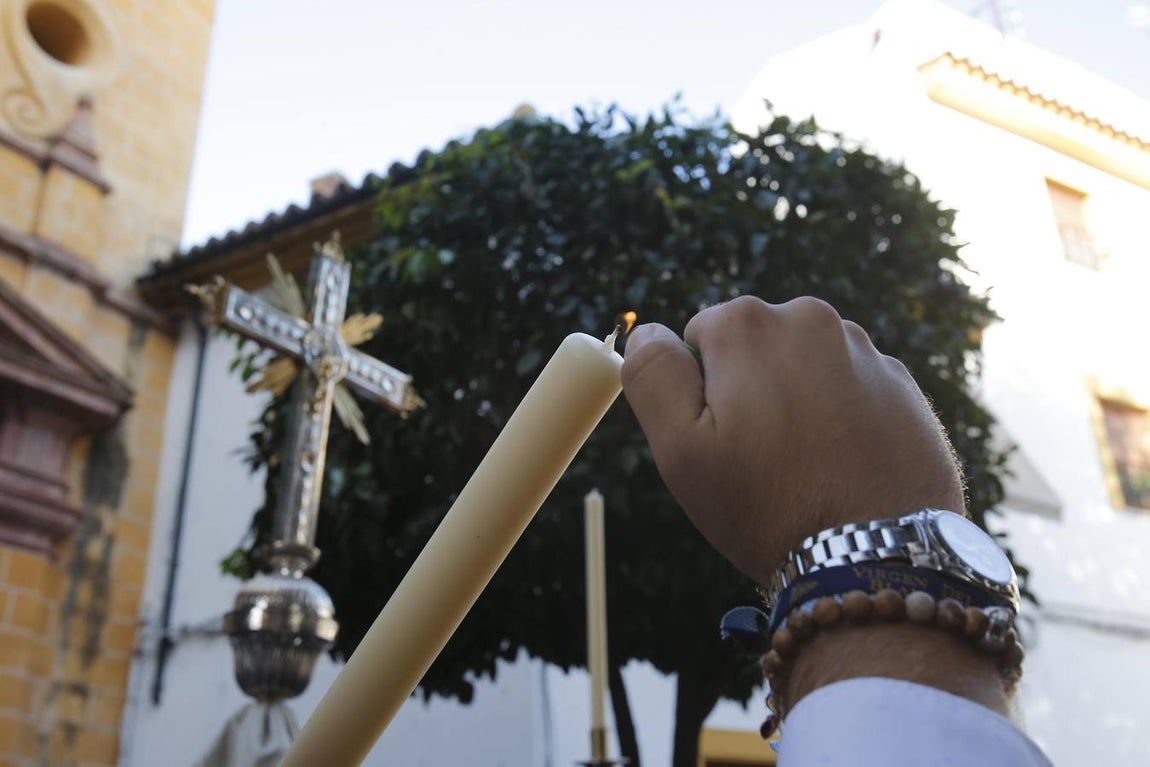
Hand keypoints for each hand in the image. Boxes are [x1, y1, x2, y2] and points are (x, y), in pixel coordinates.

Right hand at [622, 296, 965, 586]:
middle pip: (754, 350)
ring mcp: (865, 351)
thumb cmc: (769, 507)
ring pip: (804, 369)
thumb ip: (653, 376)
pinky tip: (842, 469)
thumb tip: (647, 330)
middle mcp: (812, 318)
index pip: (698, 339)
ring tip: (805, 470)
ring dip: (796, 405)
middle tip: (760, 461)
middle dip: (749, 392)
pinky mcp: (904, 386)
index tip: (721, 442)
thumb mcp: (681, 450)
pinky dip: (841, 421)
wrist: (878, 557)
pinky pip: (851, 393)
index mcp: (748, 324)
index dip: (700, 394)